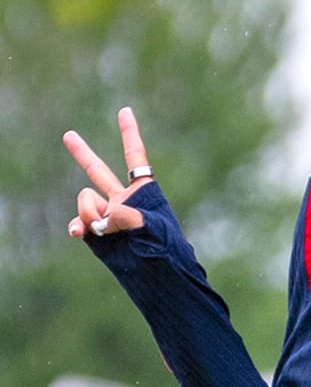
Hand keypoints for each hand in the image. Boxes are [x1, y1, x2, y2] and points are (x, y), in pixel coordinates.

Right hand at [63, 107, 153, 239]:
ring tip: (103, 229)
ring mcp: (106, 215)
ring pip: (85, 200)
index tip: (125, 110)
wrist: (160, 276)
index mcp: (143, 191)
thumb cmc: (166, 250)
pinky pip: (79, 222)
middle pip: (97, 171)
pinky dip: (77, 225)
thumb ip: (124, 216)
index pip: (134, 156)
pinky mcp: (96, 233)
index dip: (129, 133)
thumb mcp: (151, 227)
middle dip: (82, 153)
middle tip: (68, 135)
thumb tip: (98, 222)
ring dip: (88, 211)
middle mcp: (122, 200)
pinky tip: (79, 233)